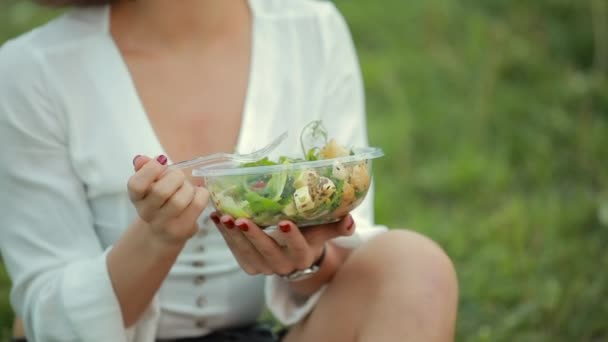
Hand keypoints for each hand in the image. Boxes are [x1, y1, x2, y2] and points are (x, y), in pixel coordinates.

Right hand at [127, 155, 208, 244]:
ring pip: (180, 200)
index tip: (162, 160)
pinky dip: (201, 194)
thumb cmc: (159, 201)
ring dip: (188, 187)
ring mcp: (164, 224)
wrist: (163, 233)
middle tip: (179, 177)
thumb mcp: (150, 184)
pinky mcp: (182, 229)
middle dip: (176, 177)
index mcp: (137, 198)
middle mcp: (146, 213)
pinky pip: (197, 205)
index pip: (136, 185)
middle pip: (161, 191)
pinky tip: (197, 195)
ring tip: (188, 188)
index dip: (150, 170)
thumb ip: (145, 169)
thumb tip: (141, 159)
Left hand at [210, 213, 354, 275]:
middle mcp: (282, 265)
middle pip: (267, 251)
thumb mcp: (323, 231)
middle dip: (254, 236)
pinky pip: (234, 251)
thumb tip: (350, 219)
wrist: (294, 256)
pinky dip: (224, 236)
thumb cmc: (310, 236)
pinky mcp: (248, 265)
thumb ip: (336, 226)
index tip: (285, 222)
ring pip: (246, 252)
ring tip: (224, 217)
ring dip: (233, 235)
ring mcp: (263, 267)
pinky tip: (217, 218)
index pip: (299, 248)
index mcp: (303, 257)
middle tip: (242, 219)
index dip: (293, 237)